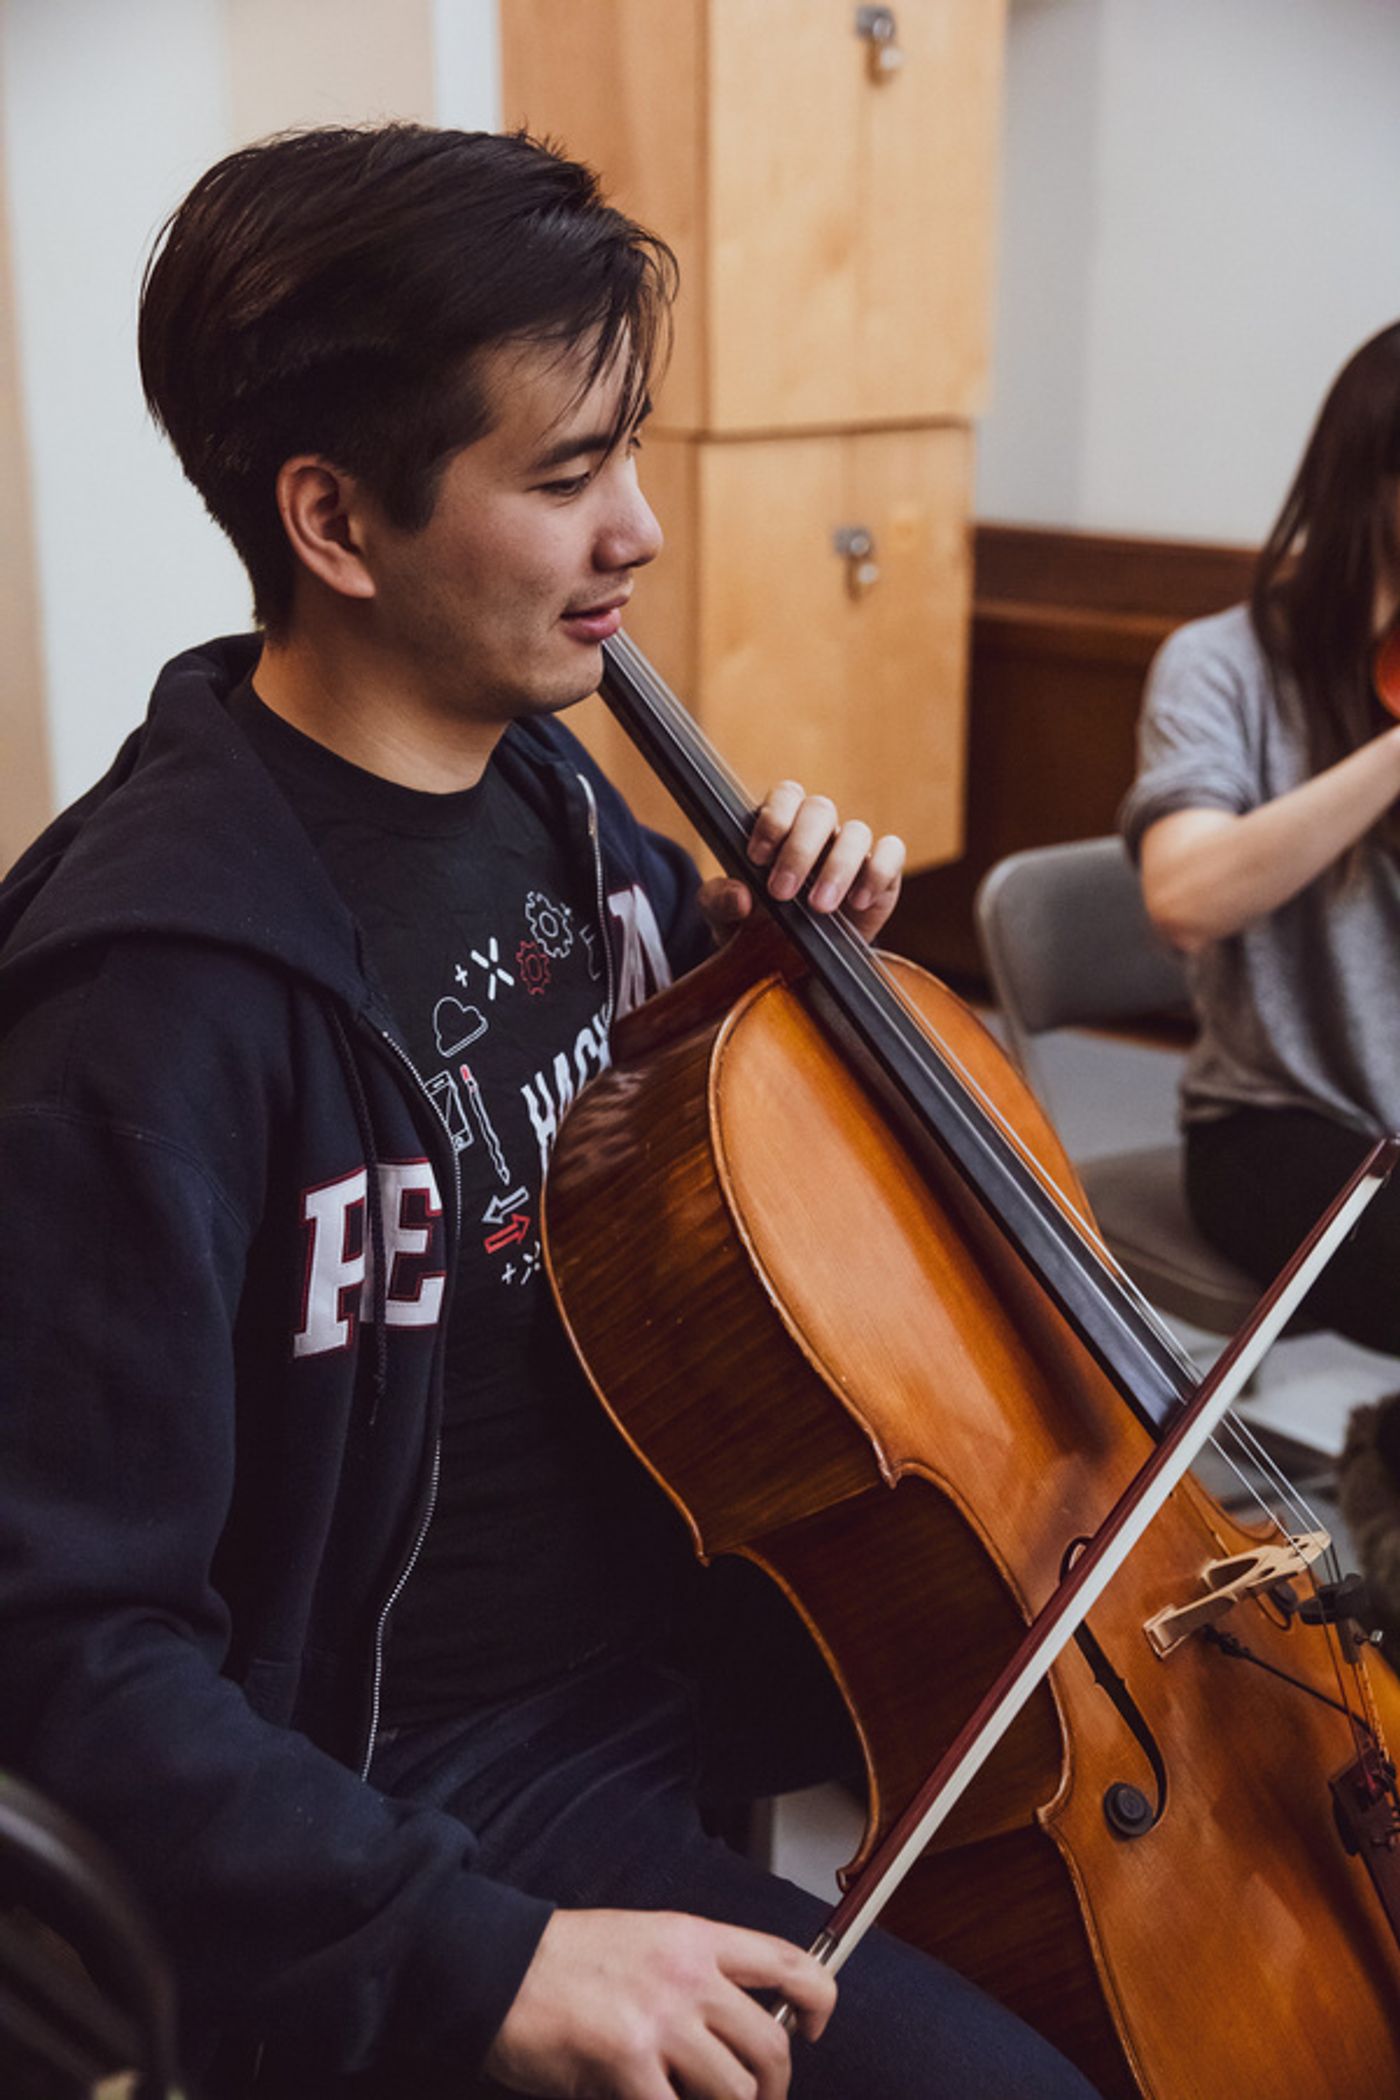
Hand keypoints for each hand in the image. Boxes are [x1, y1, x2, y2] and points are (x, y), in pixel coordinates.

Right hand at [482, 1906, 835, 2098]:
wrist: (500, 1965)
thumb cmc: (566, 1959)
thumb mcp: (645, 1940)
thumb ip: (695, 1974)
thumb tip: (736, 2026)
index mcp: (694, 1938)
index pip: (787, 1962)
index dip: (819, 2001)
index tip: (815, 2028)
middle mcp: (686, 1976)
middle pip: (771, 2045)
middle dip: (775, 2089)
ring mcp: (659, 2021)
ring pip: (735, 2091)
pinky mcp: (627, 2063)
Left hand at [698, 782, 904, 945]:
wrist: (792, 962)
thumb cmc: (758, 927)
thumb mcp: (725, 918)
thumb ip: (720, 903)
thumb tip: (740, 897)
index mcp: (781, 826)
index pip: (785, 796)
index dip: (773, 820)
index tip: (757, 858)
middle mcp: (819, 831)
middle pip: (820, 809)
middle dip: (799, 851)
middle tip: (781, 892)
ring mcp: (852, 849)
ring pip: (857, 832)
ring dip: (837, 868)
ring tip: (819, 907)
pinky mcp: (882, 873)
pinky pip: (892, 853)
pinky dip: (877, 873)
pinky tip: (858, 902)